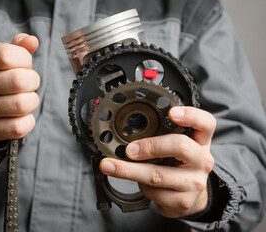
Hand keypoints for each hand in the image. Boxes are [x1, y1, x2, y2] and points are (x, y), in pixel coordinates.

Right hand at [0, 33, 39, 140]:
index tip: (24, 64)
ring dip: (32, 101)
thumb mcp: (6, 57)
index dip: (24, 60)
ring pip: (21, 104)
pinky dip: (28, 121)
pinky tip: (22, 115)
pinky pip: (19, 127)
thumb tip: (32, 41)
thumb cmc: (0, 76)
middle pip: (19, 81)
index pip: (6, 56)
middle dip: (33, 81)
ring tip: (25, 98)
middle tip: (28, 84)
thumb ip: (20, 47)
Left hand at [99, 107, 215, 217]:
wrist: (190, 198)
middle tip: (129, 149)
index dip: (190, 115)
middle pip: (179, 145)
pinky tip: (138, 183)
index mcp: (200, 141)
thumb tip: (128, 132)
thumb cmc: (180, 166)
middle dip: (149, 145)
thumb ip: (163, 135)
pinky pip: (154, 192)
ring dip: (128, 170)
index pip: (205, 123)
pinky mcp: (183, 201)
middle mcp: (202, 160)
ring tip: (110, 166)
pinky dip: (140, 186)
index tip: (171, 113)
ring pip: (157, 174)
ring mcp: (194, 182)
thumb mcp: (179, 147)